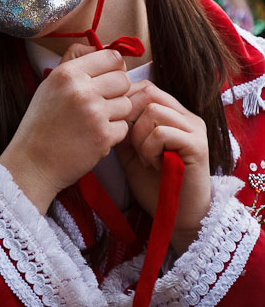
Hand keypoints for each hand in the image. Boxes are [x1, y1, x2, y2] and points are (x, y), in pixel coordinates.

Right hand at [0, 44, 131, 213]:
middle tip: (102, 103)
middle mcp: (82, 90)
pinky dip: (113, 134)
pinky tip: (94, 137)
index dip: (114, 67)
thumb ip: (75, 61)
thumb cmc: (42, 122)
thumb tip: (102, 47)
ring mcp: (94, 113)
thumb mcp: (50, 84)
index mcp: (68, 73)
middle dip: (117, 91)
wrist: (32, 162)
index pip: (112, 56)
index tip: (107, 78)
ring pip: (127, 104)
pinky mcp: (103, 137)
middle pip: (124, 79)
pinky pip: (124, 128)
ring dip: (116, 114)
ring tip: (95, 121)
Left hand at [116, 81, 210, 254]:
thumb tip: (108, 107)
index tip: (119, 127)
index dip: (126, 102)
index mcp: (174, 114)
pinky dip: (149, 149)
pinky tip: (154, 165)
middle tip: (130, 144)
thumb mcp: (132, 151)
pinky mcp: (198, 145)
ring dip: (139, 136)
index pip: (146, 88)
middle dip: (130, 117)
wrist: (176, 219)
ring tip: (145, 158)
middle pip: (149, 93)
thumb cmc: (154, 186)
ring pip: (153, 110)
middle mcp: (187, 116)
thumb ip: (124, 128)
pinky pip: (162, 132)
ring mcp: (195, 129)